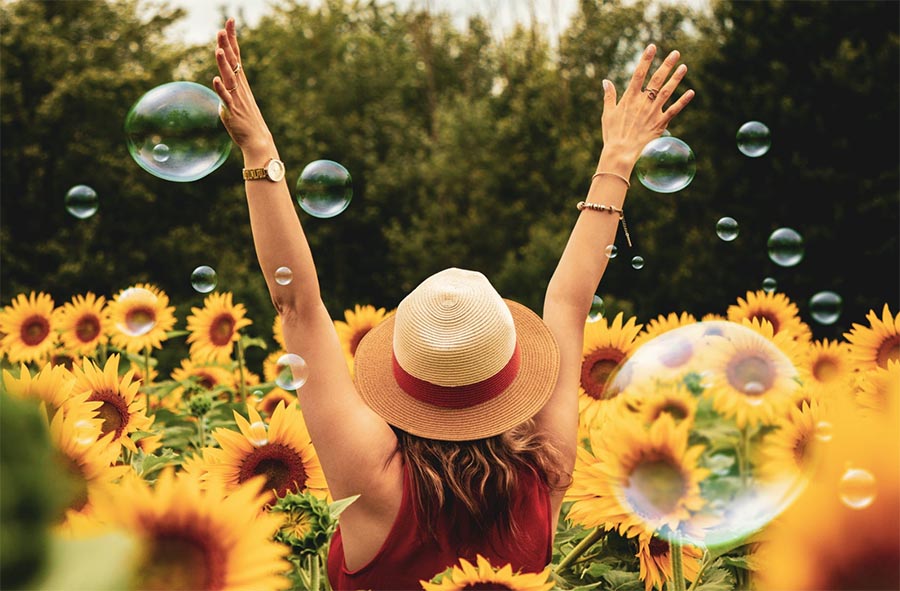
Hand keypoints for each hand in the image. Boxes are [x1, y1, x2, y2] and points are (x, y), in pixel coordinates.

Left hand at [212, 18, 273, 157]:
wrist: (257, 140)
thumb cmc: (246, 121)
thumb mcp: (236, 100)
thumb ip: (227, 91)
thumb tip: (220, 85)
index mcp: (240, 82)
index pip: (236, 55)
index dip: (232, 38)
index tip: (229, 21)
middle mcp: (239, 87)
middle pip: (233, 62)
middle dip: (227, 45)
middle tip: (222, 28)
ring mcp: (237, 98)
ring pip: (229, 78)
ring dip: (224, 64)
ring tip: (219, 50)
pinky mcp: (232, 111)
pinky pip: (226, 98)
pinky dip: (221, 89)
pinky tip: (216, 79)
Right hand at [597, 44, 694, 174]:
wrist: (621, 153)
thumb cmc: (612, 134)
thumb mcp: (607, 114)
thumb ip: (609, 96)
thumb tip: (605, 81)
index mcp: (629, 98)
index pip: (639, 73)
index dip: (646, 59)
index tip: (652, 46)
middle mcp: (643, 102)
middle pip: (656, 79)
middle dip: (666, 64)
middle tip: (675, 53)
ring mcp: (653, 112)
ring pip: (667, 91)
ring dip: (676, 78)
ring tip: (684, 67)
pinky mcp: (660, 123)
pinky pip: (674, 110)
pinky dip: (683, 101)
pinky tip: (691, 92)